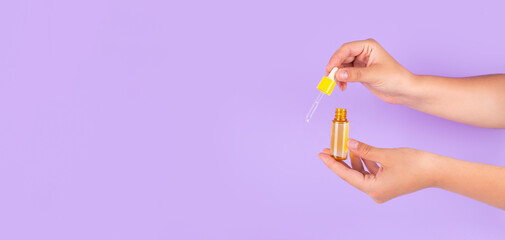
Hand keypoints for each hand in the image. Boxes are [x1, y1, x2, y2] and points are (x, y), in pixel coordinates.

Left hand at [318, 139, 436, 202]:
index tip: (321, 154)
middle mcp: (375, 193)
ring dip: (353, 159)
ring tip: (345, 145)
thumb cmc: (415, 164)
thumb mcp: (386, 155)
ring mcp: (381, 190)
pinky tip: (359, 150)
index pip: (346, 175)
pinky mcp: (386, 185)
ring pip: (361, 173)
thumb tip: (349, 143)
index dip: (332, 164)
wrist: (436, 171)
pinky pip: (370, 173)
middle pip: (352, 175)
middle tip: (329, 148)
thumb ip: (365, 150)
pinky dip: (364, 162)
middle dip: (341, 161)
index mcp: (373, 189)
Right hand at [326, 39, 415, 104]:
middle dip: (335, 68)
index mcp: (368, 46)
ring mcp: (360, 62)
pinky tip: (343, 87)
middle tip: (329, 79)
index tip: (329, 69)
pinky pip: (345, 74)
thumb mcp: (374, 75)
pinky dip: (341, 80)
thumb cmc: (395, 78)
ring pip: (342, 66)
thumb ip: (355, 74)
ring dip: (337, 75)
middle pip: (342, 57)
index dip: (336, 58)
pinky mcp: (359, 72)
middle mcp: (363, 52)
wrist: (403, 91)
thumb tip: (338, 74)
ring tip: (338, 85)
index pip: (346, 49)